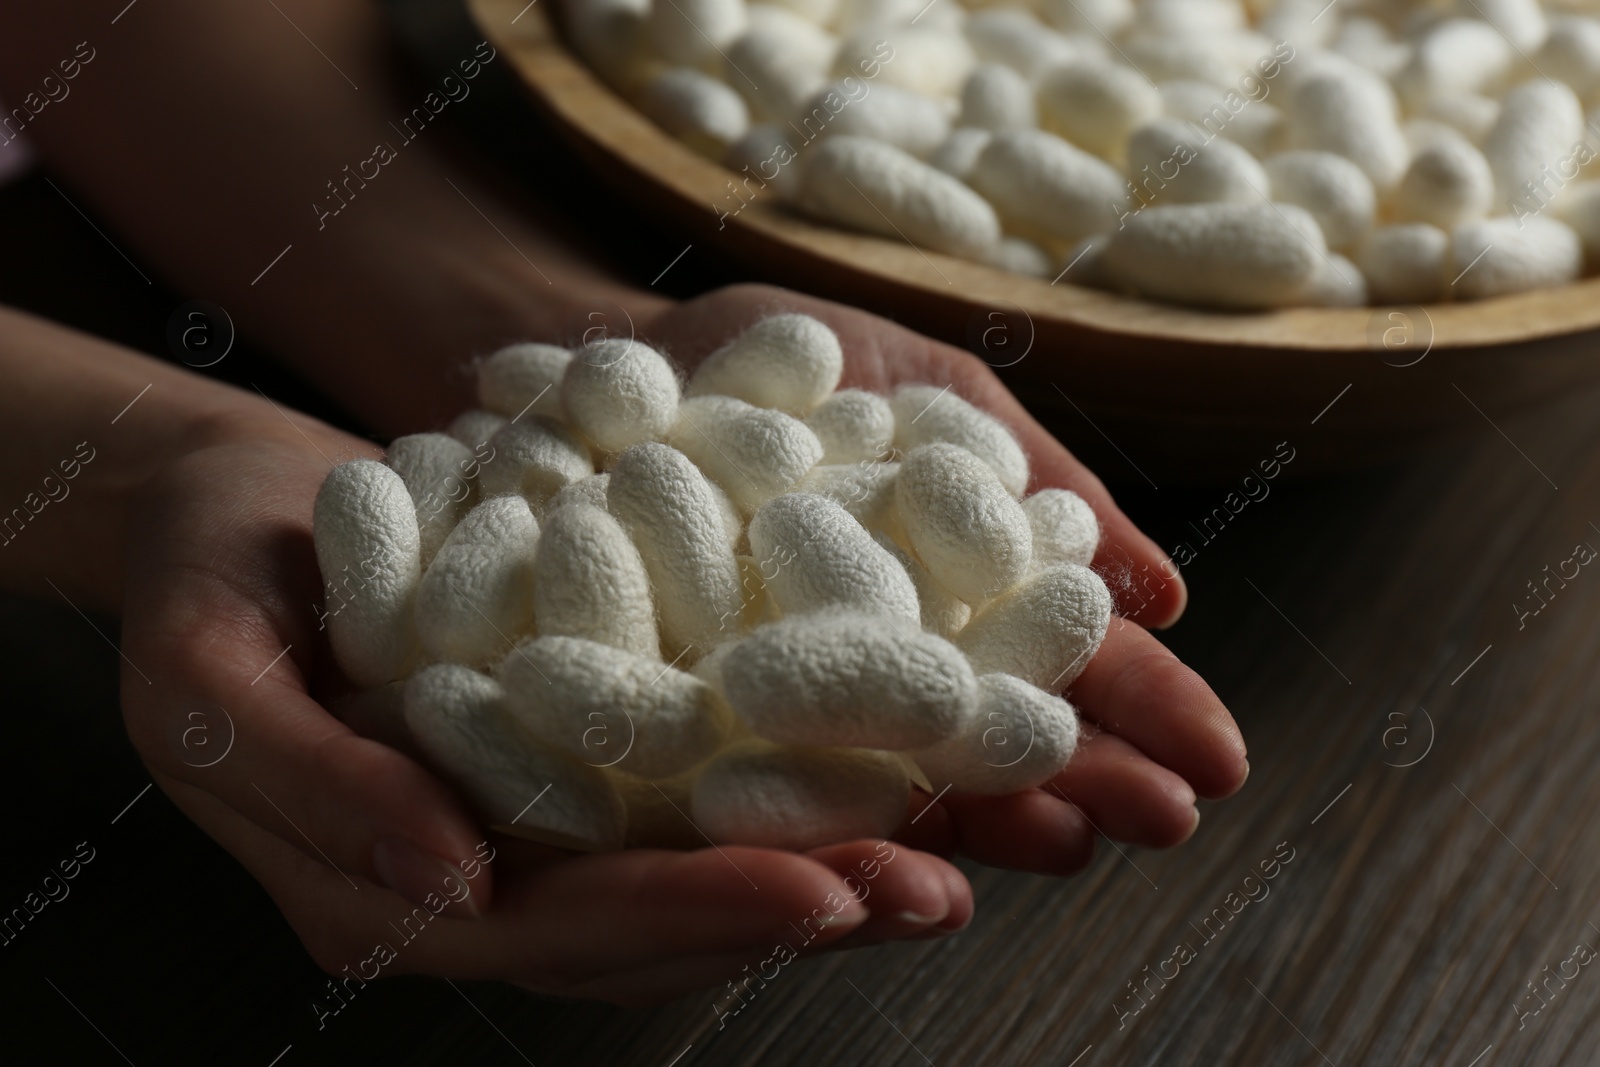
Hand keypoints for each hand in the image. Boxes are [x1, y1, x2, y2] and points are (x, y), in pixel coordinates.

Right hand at [117, 416, 974, 1006]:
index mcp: (388, 891)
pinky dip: (787, 789)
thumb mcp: (205, 685)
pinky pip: (691, 793)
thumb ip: (315, 792)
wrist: (231, 513)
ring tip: (952, 851)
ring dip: (821, 866)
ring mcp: (533, 825)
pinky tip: (886, 770)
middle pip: (654, 926)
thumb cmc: (202, 589)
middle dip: (796, 911)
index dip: (689, 917)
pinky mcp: (578, 757)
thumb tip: (450, 884)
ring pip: (692, 873)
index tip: (819, 894)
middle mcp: (479, 881)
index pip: (556, 930)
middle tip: (932, 888)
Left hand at [644, 284, 1249, 875]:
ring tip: (1061, 843)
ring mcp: (783, 709)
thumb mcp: (926, 391)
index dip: (1142, 712)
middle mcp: (878, 671)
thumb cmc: (775, 366)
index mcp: (950, 599)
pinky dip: (823, 818)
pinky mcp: (683, 734)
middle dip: (1084, 783)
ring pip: (898, 784)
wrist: (601, 358)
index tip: (1218, 760)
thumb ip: (1030, 479)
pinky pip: (755, 785)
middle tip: (1162, 820)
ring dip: (984, 820)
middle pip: (994, 742)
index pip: (1061, 666)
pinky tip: (884, 851)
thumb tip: (1160, 593)